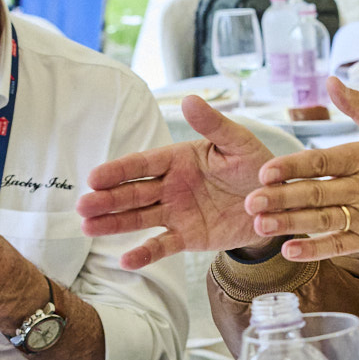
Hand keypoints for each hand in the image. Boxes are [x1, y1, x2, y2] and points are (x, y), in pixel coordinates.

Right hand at [76, 95, 279, 268]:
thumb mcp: (238, 143)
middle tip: (83, 205)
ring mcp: (176, 212)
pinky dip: (145, 253)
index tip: (94, 177)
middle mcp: (171, 186)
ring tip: (87, 227)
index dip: (118, 171)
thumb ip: (214, 125)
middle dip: (107, 199)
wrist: (275, 202)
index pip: (142, 164)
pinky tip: (125, 260)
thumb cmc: (255, 166)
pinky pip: (163, 245)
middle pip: (133, 192)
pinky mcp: (188, 236)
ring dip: (114, 223)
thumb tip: (190, 99)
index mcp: (179, 159)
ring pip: (139, 218)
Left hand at [242, 79, 358, 261]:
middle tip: (250, 201)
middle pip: (316, 192)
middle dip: (281, 198)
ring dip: (290, 224)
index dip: (293, 166)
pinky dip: (315, 249)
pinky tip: (289, 250)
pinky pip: (340, 245)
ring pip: (322, 220)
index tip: (266, 171)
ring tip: (260, 225)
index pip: (322, 161)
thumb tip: (330, 80)